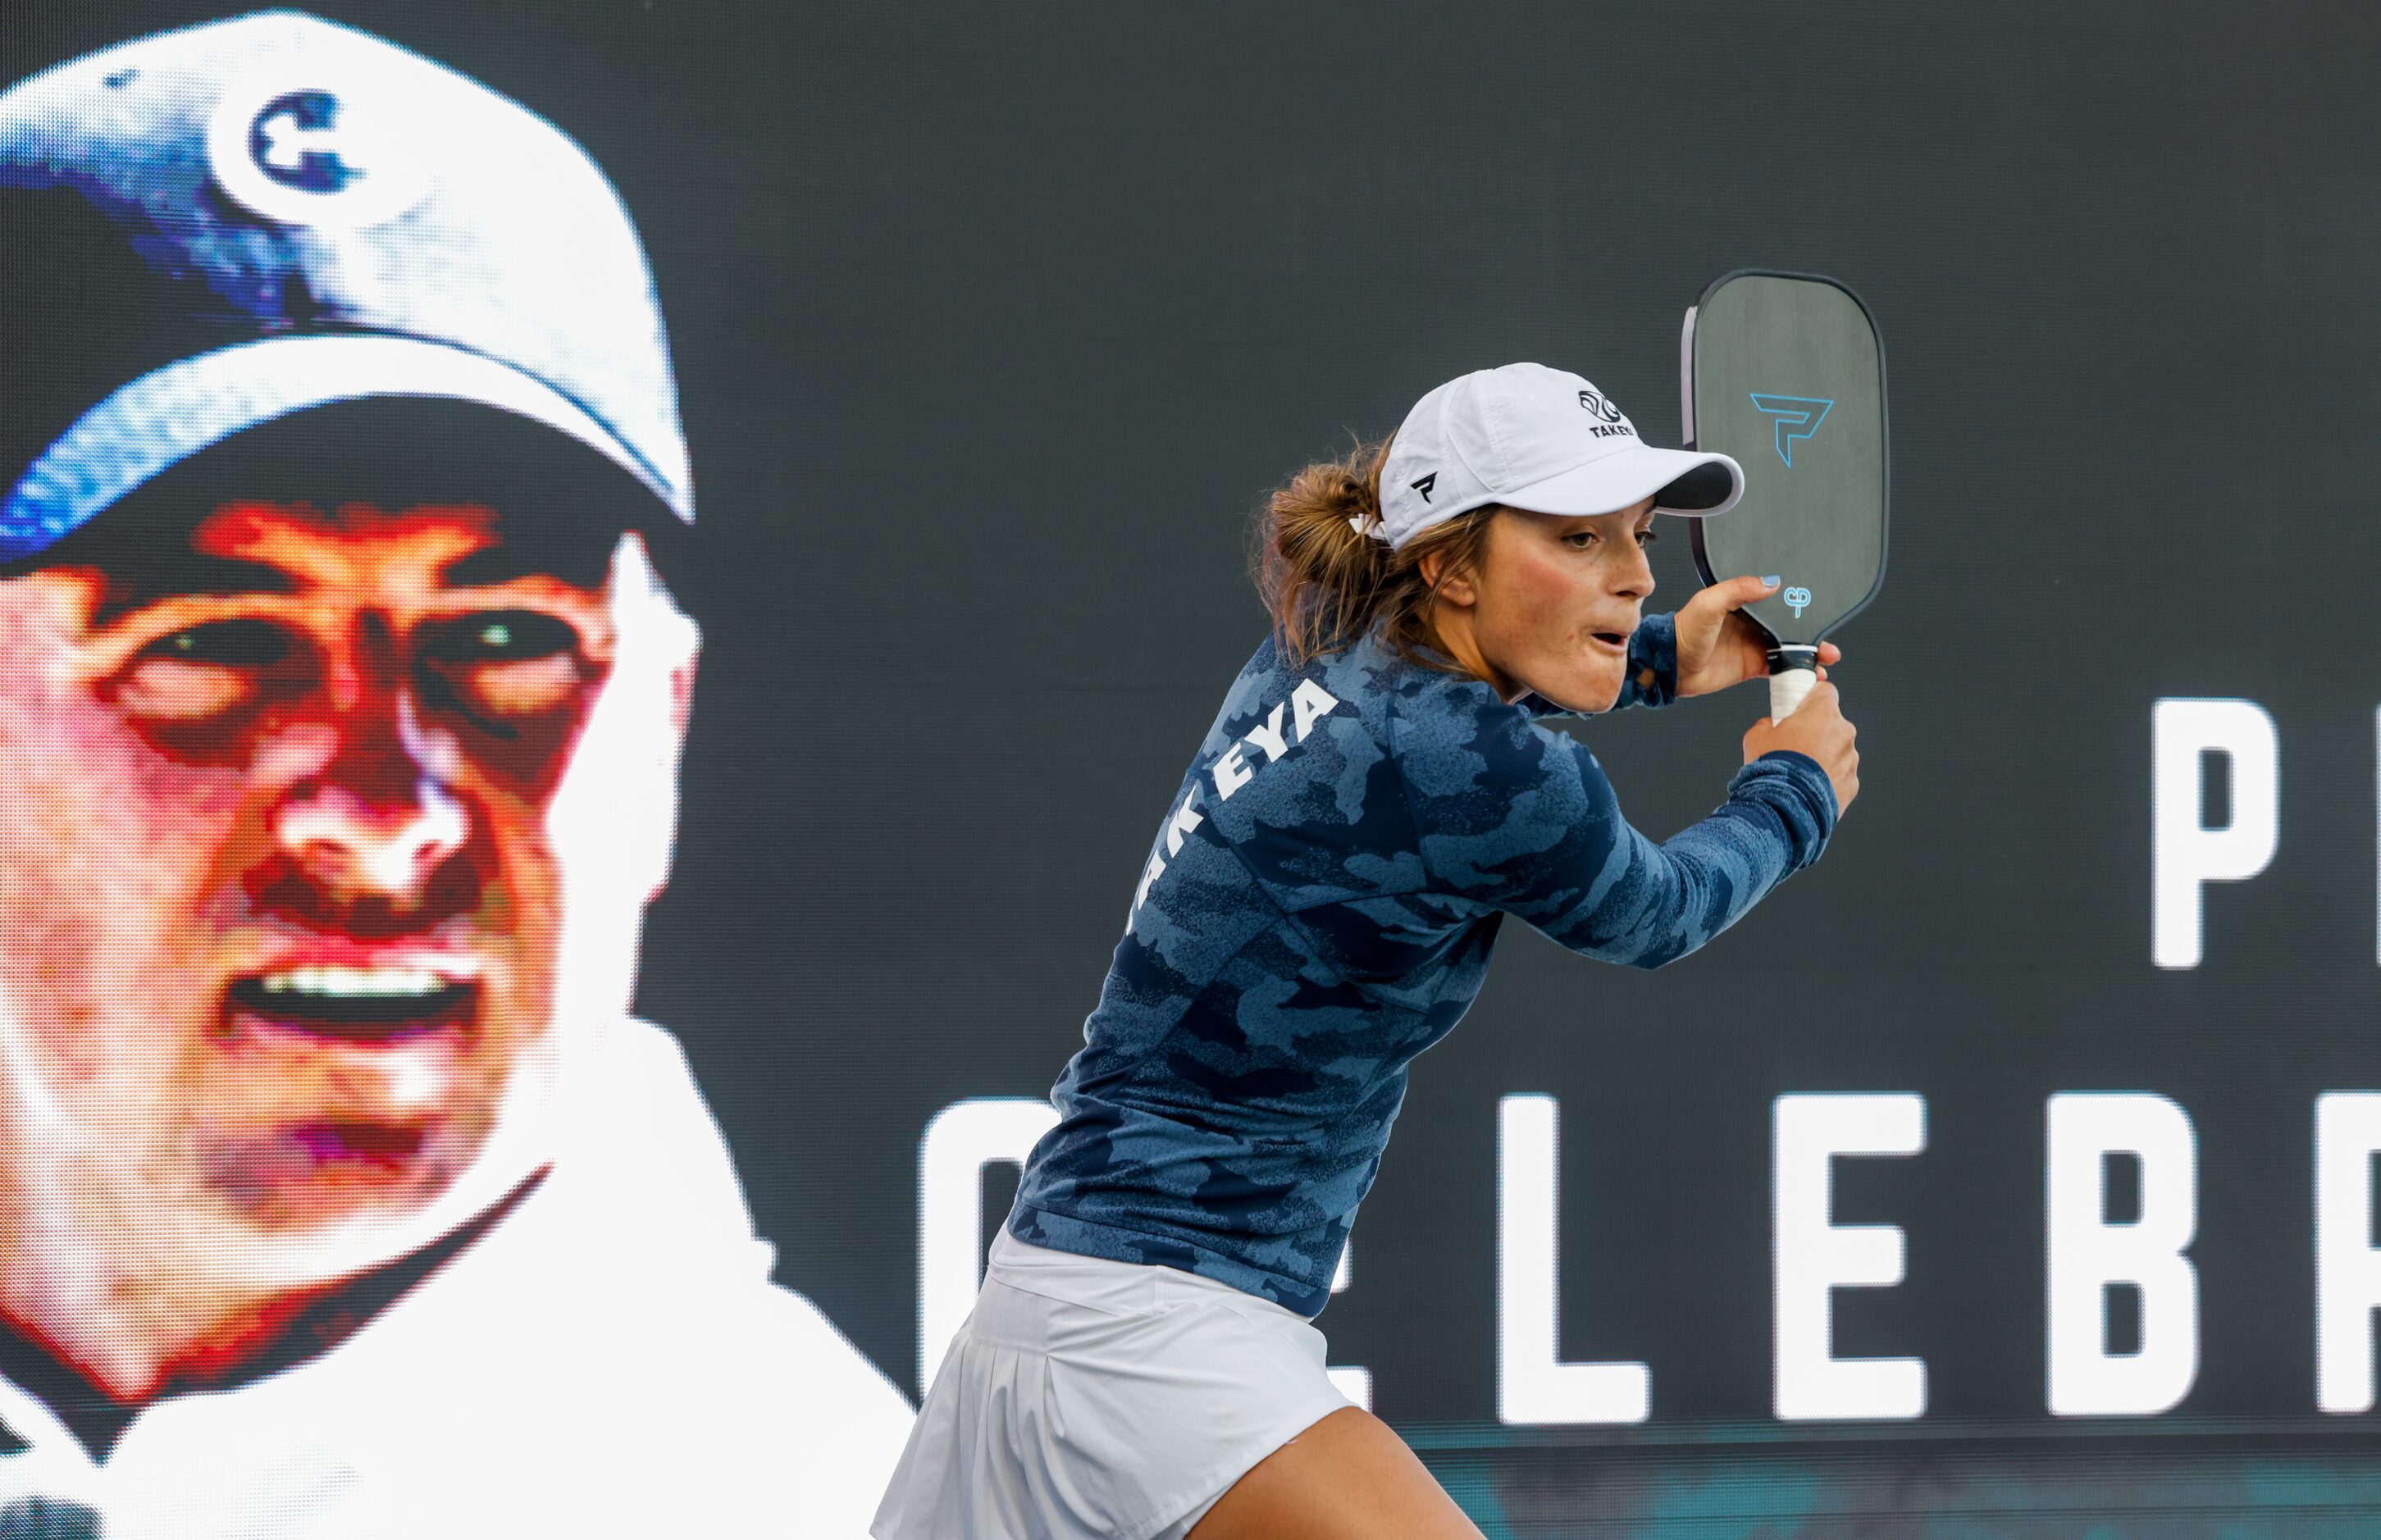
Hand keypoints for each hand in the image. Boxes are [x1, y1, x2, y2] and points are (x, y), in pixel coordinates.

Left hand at [1674, 575, 1841, 698]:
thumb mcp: (1708, 603)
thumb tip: (1771, 582)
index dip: (1799, 604)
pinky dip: (1796, 671)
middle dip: (1811, 631)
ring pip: (1790, 648)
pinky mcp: (1751, 666)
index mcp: (1743, 603)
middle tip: (1828, 640)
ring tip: (1827, 659)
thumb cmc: (1682, 632)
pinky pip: (1779, 668)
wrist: (1670, 667)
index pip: (1778, 600)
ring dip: (1809, 653)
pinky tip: (1810, 675)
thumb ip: (1737, 590)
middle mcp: (1752, 623)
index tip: (1820, 608)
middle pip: (1790, 625)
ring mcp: (1753, 645)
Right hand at [1742, 677, 1858, 813]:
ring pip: (1837, 750)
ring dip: (1823, 757)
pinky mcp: (1852, 783)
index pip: (1825, 690)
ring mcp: (1850, 759)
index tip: (1800, 708)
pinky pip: (1840, 775)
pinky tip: (1808, 788)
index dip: (1811, 698)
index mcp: (1823, 712)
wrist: (1783, 807)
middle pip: (1831, 723)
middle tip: (1793, 745)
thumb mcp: (1756, 735)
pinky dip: (1827, 779)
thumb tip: (1771, 725)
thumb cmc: (1771, 767)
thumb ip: (1768, 723)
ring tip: (1799, 772)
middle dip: (1816, 731)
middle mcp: (1843, 732)